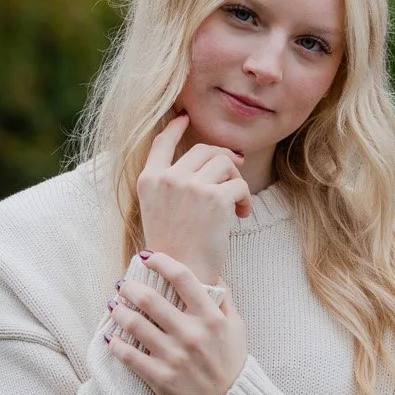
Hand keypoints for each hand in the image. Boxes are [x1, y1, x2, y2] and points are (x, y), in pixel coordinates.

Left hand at [106, 255, 247, 394]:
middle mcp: (192, 334)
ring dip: (118, 311)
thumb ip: (225, 300)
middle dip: (130, 287)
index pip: (183, 278)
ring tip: (113, 305)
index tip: (146, 257)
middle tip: (123, 284)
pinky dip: (116, 344)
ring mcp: (175, 357)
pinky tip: (111, 336)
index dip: (161, 261)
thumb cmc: (233, 365)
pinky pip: (129, 356)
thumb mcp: (238, 328)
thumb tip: (213, 274)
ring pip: (135, 325)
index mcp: (212, 318)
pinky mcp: (161, 378)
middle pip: (151, 299)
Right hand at [136, 112, 251, 283]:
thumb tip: (218, 157)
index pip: (161, 143)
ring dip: (236, 181)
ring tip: (236, 205)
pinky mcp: (214, 198)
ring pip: (225, 163)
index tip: (185, 117)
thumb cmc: (175, 249)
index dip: (174, 128)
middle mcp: (167, 179)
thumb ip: (175, 185)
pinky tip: (241, 216)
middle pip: (205, 150)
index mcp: (149, 181)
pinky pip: (239, 185)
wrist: (180, 276)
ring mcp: (189, 186)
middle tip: (234, 178)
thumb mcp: (161, 211)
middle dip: (225, 161)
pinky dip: (245, 200)